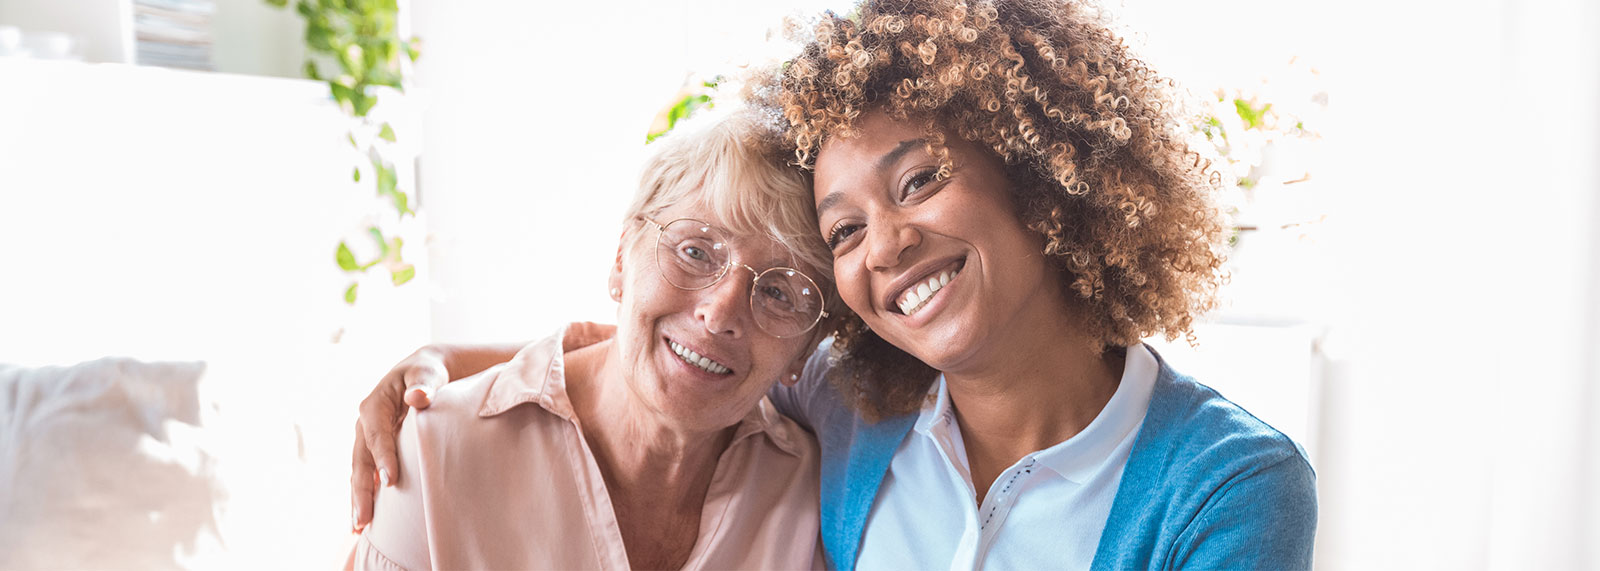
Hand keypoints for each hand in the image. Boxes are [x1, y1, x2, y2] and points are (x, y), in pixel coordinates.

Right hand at [350, 345, 446, 531]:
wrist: (422, 373)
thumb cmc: (427, 373)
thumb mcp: (427, 373)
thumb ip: (424, 384)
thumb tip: (418, 396)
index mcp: (374, 405)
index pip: (377, 434)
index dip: (383, 458)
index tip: (391, 481)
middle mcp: (364, 424)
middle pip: (361, 460)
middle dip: (361, 490)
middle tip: (364, 518)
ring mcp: (366, 439)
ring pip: (359, 472)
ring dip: (358, 499)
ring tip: (358, 527)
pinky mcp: (373, 450)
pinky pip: (366, 475)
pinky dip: (364, 495)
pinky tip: (364, 519)